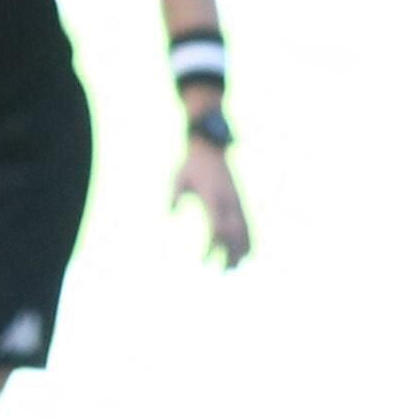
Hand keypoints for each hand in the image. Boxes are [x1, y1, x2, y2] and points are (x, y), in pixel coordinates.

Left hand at [173, 140, 250, 268]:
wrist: (210, 146)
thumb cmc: (190, 164)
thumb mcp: (177, 179)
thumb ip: (174, 197)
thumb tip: (169, 215)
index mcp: (212, 199)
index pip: (215, 229)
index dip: (211, 247)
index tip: (202, 261)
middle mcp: (228, 202)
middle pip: (232, 234)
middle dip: (229, 253)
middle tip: (222, 271)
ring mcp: (236, 201)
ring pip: (244, 230)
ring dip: (241, 249)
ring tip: (235, 267)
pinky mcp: (240, 200)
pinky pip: (247, 223)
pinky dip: (249, 238)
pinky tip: (247, 252)